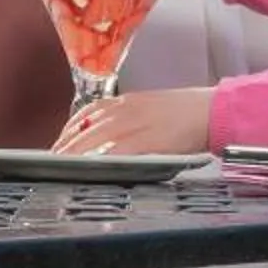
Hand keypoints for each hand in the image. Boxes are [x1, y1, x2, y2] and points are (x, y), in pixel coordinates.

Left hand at [54, 85, 214, 157]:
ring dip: (77, 152)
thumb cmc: (185, 113)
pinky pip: (120, 149)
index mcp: (128, 100)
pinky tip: (93, 166)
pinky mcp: (150, 139)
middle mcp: (128, 108)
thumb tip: (106, 133)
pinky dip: (102, 157)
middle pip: (87, 125)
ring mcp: (138, 123)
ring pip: (98, 136)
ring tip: (65, 165)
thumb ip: (128, 118)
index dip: (70, 128)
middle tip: (54, 159)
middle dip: (67, 143)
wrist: (213, 111)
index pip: (88, 111)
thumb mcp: (150, 108)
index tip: (59, 142)